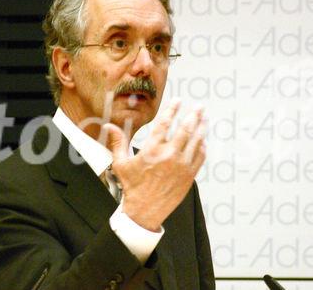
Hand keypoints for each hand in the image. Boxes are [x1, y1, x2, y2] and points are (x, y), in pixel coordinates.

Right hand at [104, 99, 206, 231]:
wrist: (145, 211)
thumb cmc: (132, 187)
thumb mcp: (121, 163)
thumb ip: (118, 142)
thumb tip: (108, 126)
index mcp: (152, 150)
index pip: (165, 123)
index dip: (172, 109)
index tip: (177, 100)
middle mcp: (169, 155)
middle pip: (185, 129)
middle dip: (193, 115)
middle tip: (199, 106)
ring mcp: (182, 165)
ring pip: (196, 141)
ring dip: (201, 127)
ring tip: (204, 119)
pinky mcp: (189, 175)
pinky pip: (200, 156)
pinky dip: (202, 146)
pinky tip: (202, 140)